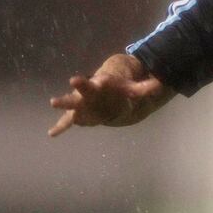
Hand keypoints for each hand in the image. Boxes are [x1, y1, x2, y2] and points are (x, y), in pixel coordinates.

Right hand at [48, 54, 170, 136]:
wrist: (104, 89)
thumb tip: (161, 84)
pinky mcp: (78, 113)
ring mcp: (82, 102)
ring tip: (53, 101)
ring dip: (64, 102)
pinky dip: (61, 127)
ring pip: (72, 102)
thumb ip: (145, 88)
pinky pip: (67, 120)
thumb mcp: (133, 89)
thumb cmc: (119, 89)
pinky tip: (51, 133)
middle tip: (74, 79)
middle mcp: (90, 91)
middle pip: (84, 88)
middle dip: (80, 85)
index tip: (100, 79)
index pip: (102, 81)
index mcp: (103, 84)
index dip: (102, 81)